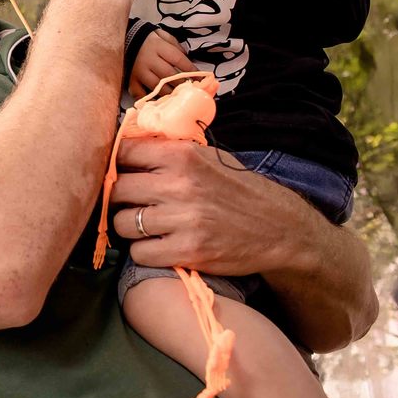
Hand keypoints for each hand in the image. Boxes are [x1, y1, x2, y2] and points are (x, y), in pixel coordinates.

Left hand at [105, 138, 296, 276]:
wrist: (280, 230)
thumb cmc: (238, 191)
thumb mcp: (208, 157)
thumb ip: (168, 151)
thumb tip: (124, 145)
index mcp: (182, 155)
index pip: (124, 152)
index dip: (116, 164)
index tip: (120, 173)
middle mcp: (179, 185)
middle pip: (118, 189)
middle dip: (119, 198)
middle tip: (131, 204)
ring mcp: (182, 220)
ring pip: (123, 223)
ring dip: (129, 228)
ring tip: (146, 226)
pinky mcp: (187, 251)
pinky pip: (139, 253)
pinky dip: (144, 252)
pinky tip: (158, 246)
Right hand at [129, 29, 195, 97]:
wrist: (124, 39)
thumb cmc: (148, 39)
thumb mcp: (163, 35)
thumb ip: (175, 45)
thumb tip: (187, 58)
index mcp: (158, 47)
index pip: (178, 59)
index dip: (191, 69)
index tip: (200, 77)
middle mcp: (149, 60)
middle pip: (168, 75)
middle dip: (182, 83)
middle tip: (191, 89)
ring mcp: (138, 71)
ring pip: (156, 86)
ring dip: (169, 93)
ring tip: (178, 97)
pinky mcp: (131, 79)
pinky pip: (139, 92)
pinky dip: (148, 99)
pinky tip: (157, 102)